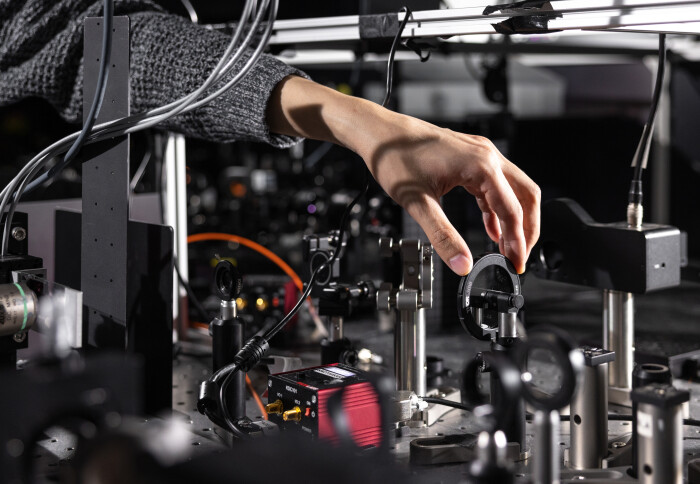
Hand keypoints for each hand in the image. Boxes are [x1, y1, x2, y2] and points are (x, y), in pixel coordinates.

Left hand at [267, 76, 539, 273]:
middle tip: (519, 257)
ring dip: (514, 219)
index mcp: (481, 165)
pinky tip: (492, 229)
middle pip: (525, 195)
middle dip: (526, 229)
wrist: (378, 132)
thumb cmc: (394, 158)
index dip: (518, 241)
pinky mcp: (470, 158)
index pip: (512, 210)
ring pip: (513, 189)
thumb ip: (442, 236)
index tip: (516, 264)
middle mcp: (487, 155)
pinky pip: (495, 186)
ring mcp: (480, 154)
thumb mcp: (417, 203)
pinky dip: (498, 209)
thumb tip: (461, 264)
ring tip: (507, 248)